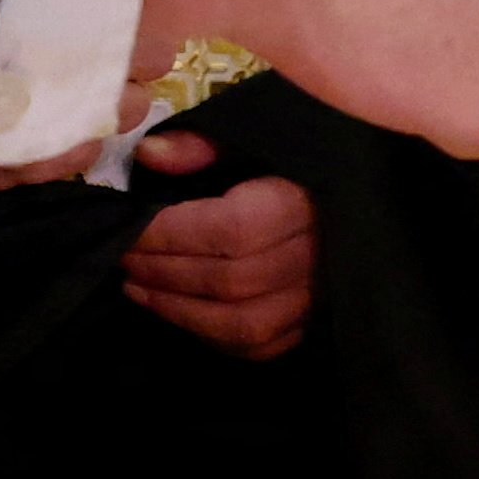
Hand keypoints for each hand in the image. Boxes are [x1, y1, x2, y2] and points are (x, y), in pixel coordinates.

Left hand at [111, 136, 315, 359]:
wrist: (357, 182)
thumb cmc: (295, 155)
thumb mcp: (256, 133)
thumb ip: (204, 143)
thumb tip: (149, 156)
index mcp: (303, 200)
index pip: (230, 229)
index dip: (170, 234)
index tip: (127, 228)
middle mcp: (320, 255)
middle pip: (232, 280)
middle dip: (165, 272)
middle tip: (122, 257)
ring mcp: (322, 297)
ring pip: (247, 323)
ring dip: (181, 312)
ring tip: (137, 288)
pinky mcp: (320, 321)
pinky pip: (264, 345)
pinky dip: (215, 337)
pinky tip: (180, 314)